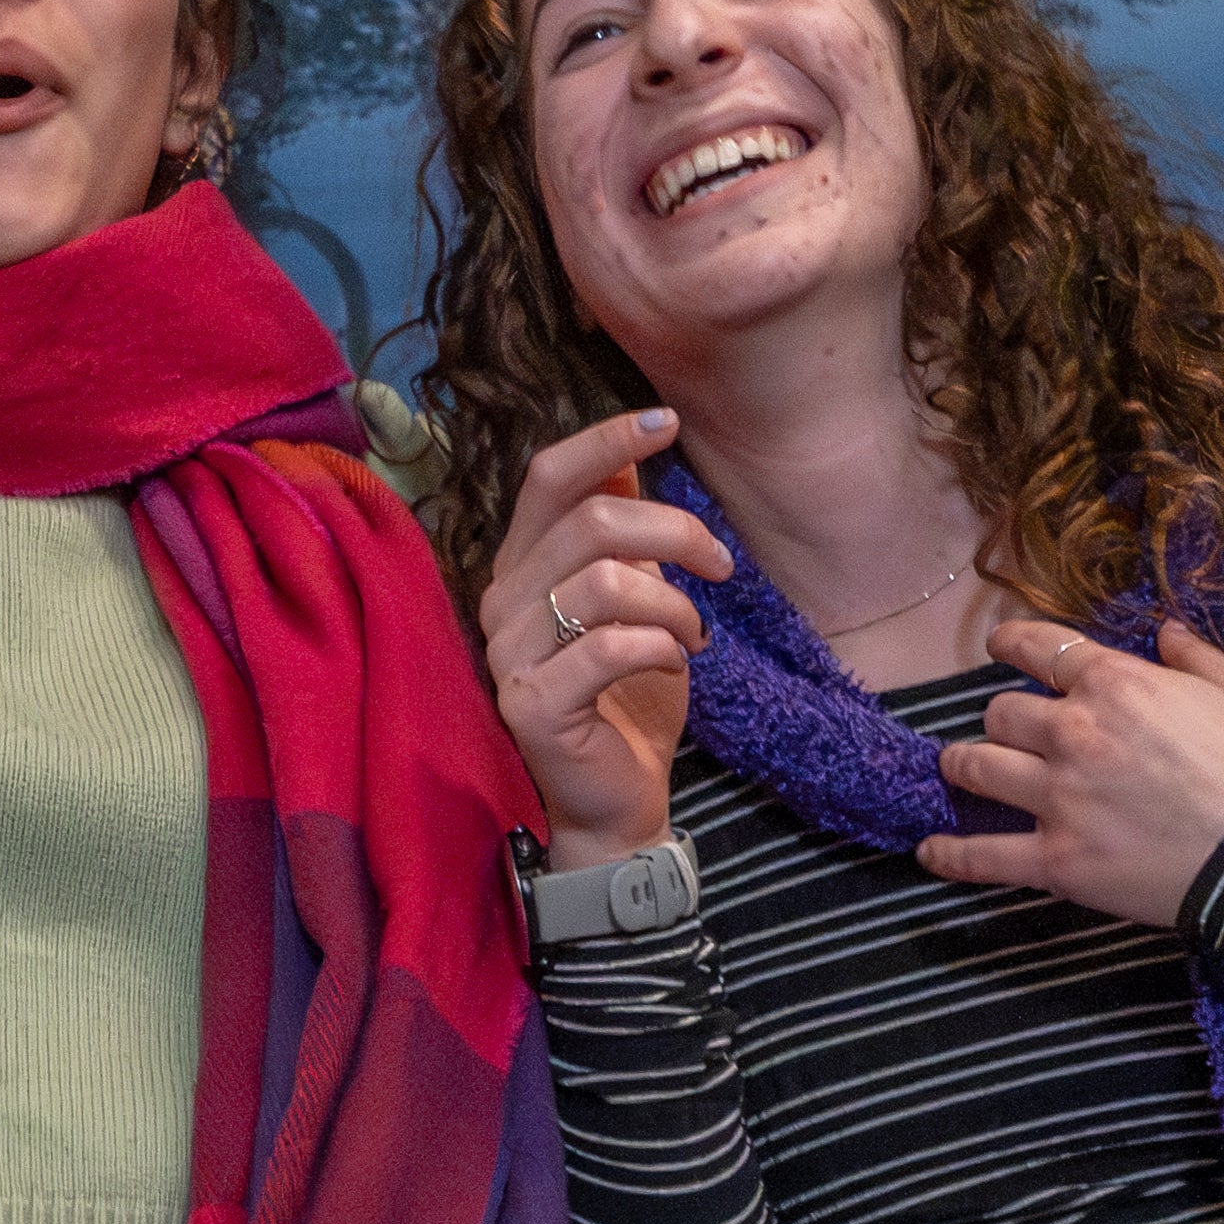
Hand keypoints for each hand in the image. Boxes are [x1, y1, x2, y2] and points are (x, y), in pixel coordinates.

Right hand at [481, 404, 726, 861]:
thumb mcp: (634, 601)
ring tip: (694, 634)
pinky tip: (674, 662)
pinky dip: (661, 646)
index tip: (668, 423)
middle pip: (592, 523)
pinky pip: (610, 647)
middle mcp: (502, 601)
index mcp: (521, 565)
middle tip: (721, 565)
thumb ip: (618, 536)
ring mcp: (510, 654)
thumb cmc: (627, 696)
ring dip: (674, 602)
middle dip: (675, 531)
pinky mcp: (531, 705)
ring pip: (605, 582)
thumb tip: (629, 462)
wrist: (616, 801)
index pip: (549, 477)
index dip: (607, 441)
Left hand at [922, 617, 1223, 932]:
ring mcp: (1058, 798)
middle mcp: (1074, 733)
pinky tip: (929, 851)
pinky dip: (951, 855)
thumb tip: (1166, 632)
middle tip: (1009, 733)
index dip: (1010, 644)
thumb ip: (1196, 659)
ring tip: (958, 770)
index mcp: (1117, 684)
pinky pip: (983, 856)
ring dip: (964, 766)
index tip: (998, 647)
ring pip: (976, 767)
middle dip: (1004, 721)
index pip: (1038, 648)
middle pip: (1000, 714)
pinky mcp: (1056, 861)